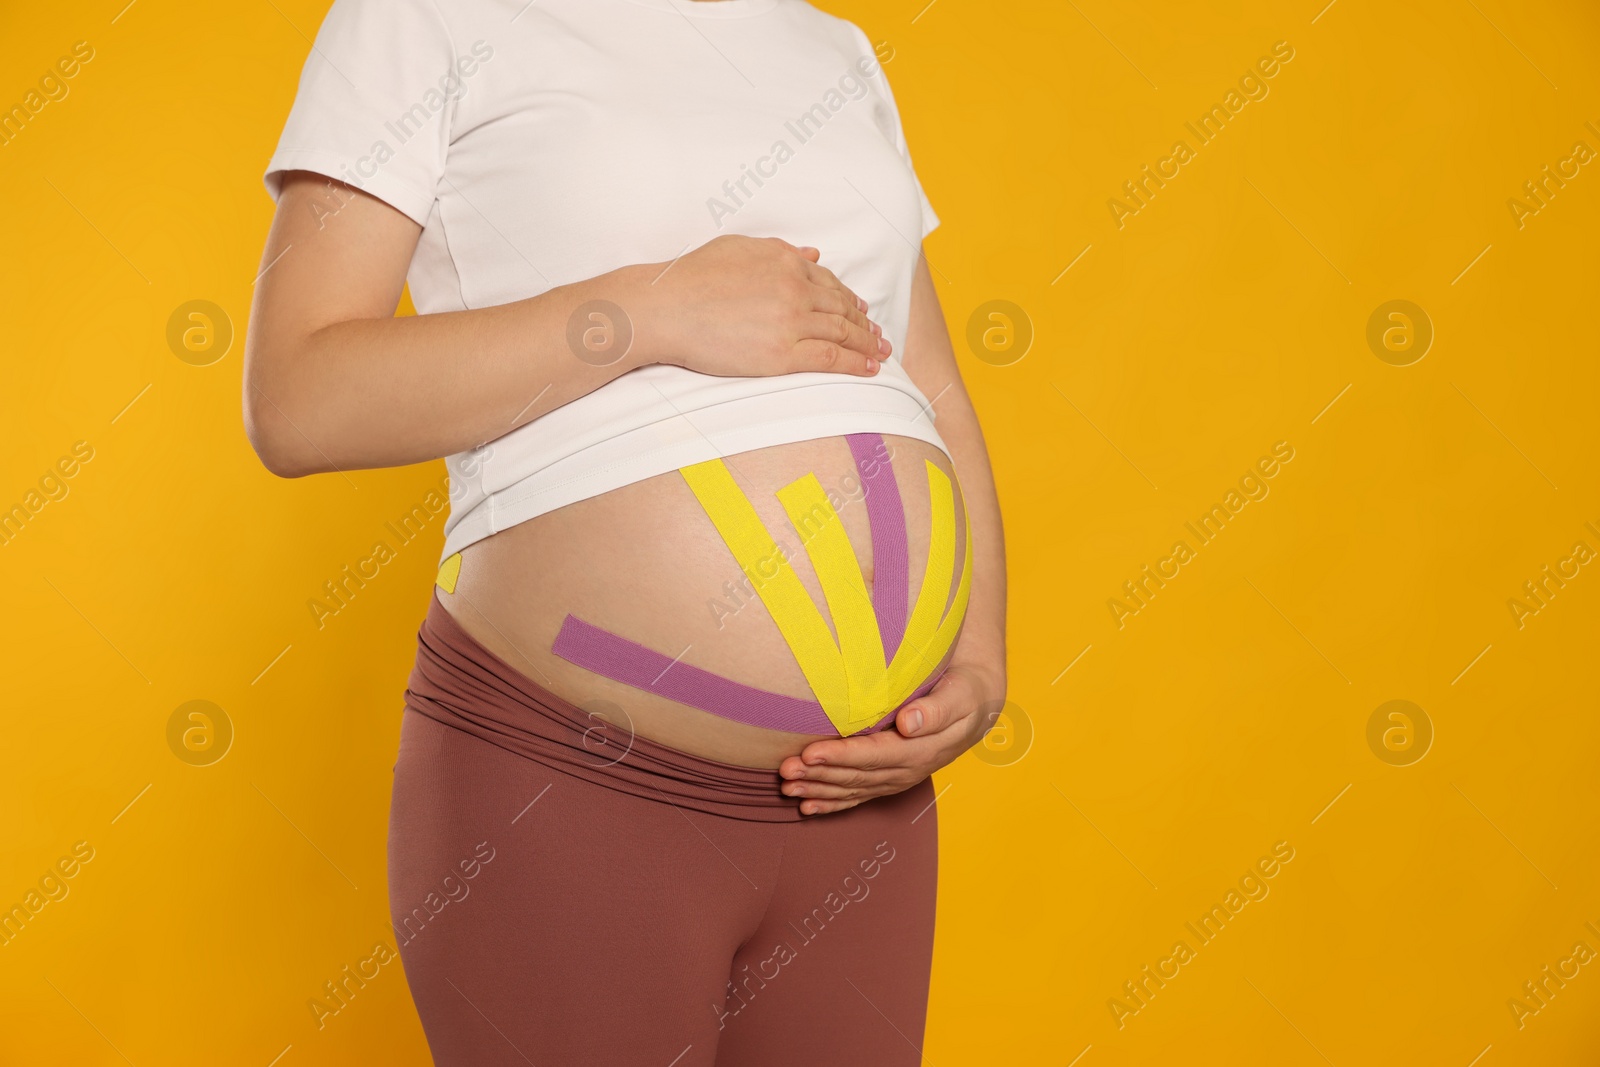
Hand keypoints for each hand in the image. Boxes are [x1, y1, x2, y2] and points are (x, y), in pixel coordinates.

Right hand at [637, 235, 890, 376]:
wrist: (665, 308)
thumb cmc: (691, 278)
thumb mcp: (738, 248)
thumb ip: (779, 251)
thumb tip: (813, 255)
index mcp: (785, 260)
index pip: (829, 282)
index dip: (849, 298)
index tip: (861, 310)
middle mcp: (794, 288)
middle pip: (841, 307)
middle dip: (864, 323)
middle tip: (879, 336)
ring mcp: (791, 322)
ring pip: (842, 333)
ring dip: (867, 344)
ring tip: (880, 352)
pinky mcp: (782, 355)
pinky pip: (830, 358)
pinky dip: (855, 363)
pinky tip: (869, 368)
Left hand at [776, 660, 1006, 815]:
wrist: (976, 705)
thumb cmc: (965, 693)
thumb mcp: (960, 696)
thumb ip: (936, 710)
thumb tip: (909, 724)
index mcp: (921, 751)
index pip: (874, 756)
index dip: (840, 757)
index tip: (809, 753)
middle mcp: (907, 770)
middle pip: (857, 776)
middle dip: (819, 776)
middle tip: (785, 772)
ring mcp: (897, 778)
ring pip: (853, 788)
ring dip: (819, 790)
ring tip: (786, 788)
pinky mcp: (890, 778)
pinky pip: (859, 796)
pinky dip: (832, 803)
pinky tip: (808, 808)